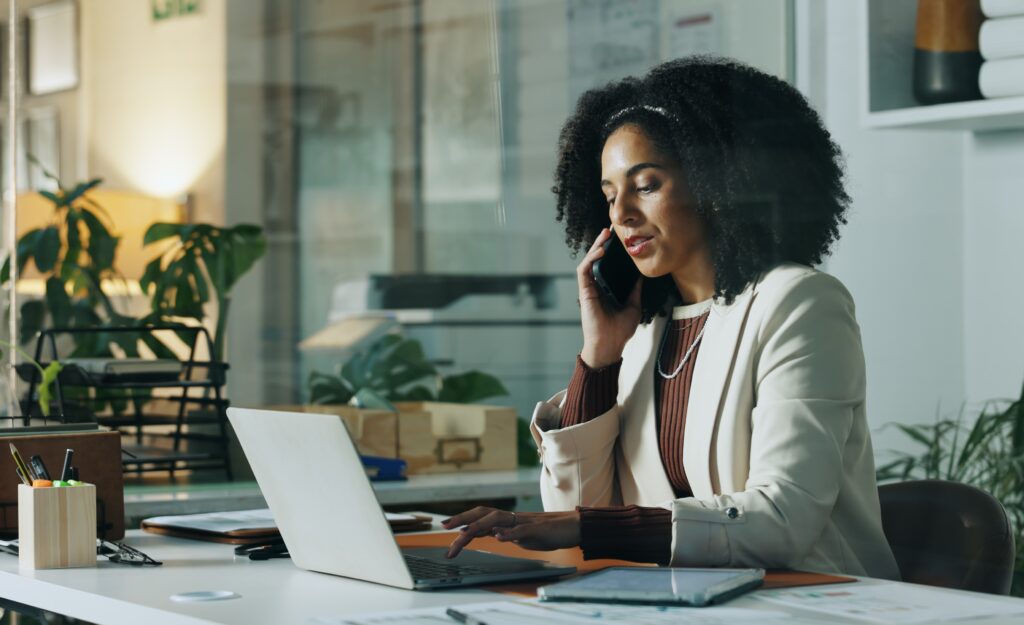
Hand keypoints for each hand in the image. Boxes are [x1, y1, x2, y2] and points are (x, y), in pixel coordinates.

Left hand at [441, 507, 580, 558]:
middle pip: (483, 513)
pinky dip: (509, 534)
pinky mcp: (537, 529)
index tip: (445, 527)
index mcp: (507, 521)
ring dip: (478, 526)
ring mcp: (523, 522)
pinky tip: (499, 537)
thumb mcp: (521, 536)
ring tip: (462, 535)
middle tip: (444, 527)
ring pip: (497, 519)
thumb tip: (491, 535)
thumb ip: (506, 533)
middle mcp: (512, 518)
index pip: (480, 517)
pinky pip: (521, 530)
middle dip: (462, 519)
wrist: (571, 527)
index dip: (462, 519)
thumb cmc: (547, 532)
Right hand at [578, 228, 642, 368]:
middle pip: (597, 260)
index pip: (607, 265)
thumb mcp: (633, 306)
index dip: (612, 252)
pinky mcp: (584, 291)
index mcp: (607, 288)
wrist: (610, 346)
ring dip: (596, 246)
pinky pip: (584, 270)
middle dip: (603, 243)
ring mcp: (589, 288)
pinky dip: (590, 259)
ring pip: (589, 261)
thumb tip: (642, 275)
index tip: (620, 239)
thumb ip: (635, 290)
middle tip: (611, 230)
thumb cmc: (619, 331)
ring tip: (605, 235)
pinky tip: (600, 250)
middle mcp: (596, 286)